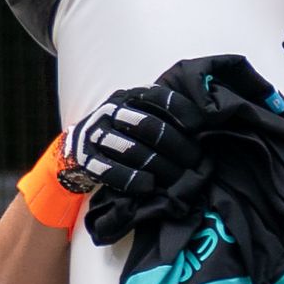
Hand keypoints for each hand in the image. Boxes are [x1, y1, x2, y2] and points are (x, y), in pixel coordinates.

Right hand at [62, 83, 196, 246]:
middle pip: (148, 126)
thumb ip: (165, 117)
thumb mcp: (140, 116)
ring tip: (178, 179)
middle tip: (195, 162)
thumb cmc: (122, 134)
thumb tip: (207, 124)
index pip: (158, 96)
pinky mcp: (85, 157)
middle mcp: (111, 110)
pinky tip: (149, 186)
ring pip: (131, 149)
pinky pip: (109, 170)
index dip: (180, 110)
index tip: (199, 127)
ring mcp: (96, 133)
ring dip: (158, 166)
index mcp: (129, 97)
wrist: (76, 149)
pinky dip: (132, 179)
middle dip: (176, 146)